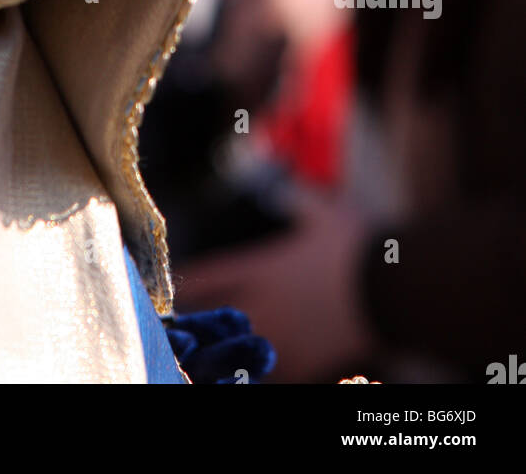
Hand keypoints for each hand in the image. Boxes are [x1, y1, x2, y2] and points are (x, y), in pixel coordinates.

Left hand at [175, 190, 375, 382]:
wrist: (390, 287)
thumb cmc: (357, 245)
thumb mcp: (326, 215)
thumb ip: (302, 204)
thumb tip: (289, 193)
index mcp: (258, 268)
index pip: (206, 278)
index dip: (188, 285)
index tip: (176, 289)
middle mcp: (258, 305)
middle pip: (210, 321)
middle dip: (200, 324)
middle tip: (191, 329)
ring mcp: (276, 338)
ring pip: (237, 351)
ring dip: (232, 349)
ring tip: (227, 351)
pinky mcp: (301, 366)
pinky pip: (271, 373)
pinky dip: (269, 370)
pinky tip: (271, 367)